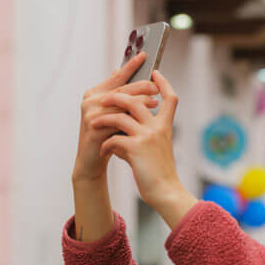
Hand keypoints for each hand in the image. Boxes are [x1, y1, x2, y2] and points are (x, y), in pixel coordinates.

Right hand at [74, 54, 157, 183]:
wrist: (91, 161)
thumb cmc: (105, 135)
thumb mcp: (112, 113)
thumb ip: (117, 95)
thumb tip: (122, 72)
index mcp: (94, 93)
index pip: (116, 77)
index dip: (130, 66)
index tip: (145, 55)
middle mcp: (90, 101)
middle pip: (120, 90)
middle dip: (140, 86)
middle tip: (156, 85)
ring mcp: (90, 114)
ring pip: (119, 104)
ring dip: (139, 102)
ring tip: (155, 101)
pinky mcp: (93, 128)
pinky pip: (116, 120)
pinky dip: (131, 118)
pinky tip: (143, 119)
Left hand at [92, 71, 193, 223]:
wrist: (165, 192)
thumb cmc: (158, 173)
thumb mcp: (153, 149)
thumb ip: (140, 134)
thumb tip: (120, 125)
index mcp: (165, 126)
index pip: (170, 98)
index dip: (164, 83)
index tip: (156, 73)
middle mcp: (158, 128)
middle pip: (137, 99)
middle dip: (118, 96)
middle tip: (104, 100)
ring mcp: (147, 136)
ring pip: (121, 115)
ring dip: (104, 118)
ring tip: (93, 124)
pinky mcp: (136, 148)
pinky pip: (114, 138)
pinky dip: (105, 144)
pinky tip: (103, 151)